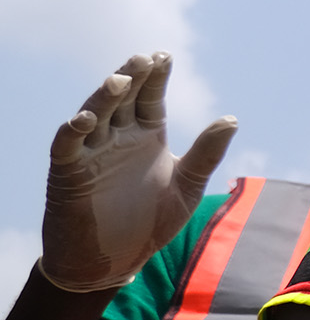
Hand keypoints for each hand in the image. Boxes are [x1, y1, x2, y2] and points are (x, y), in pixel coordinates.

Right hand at [42, 53, 236, 292]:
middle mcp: (118, 139)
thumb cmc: (149, 225)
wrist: (113, 263)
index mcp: (146, 136)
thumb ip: (205, 155)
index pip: (150, 98)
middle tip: (144, 58)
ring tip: (120, 79)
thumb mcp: (186, 188)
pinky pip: (67, 147)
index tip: (165, 55)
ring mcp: (92, 154)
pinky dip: (73, 132)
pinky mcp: (69, 174)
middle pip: (123, 99)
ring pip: (94, 115)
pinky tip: (86, 119)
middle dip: (133, 77)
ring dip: (104, 97)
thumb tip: (232, 119)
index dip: (156, 77)